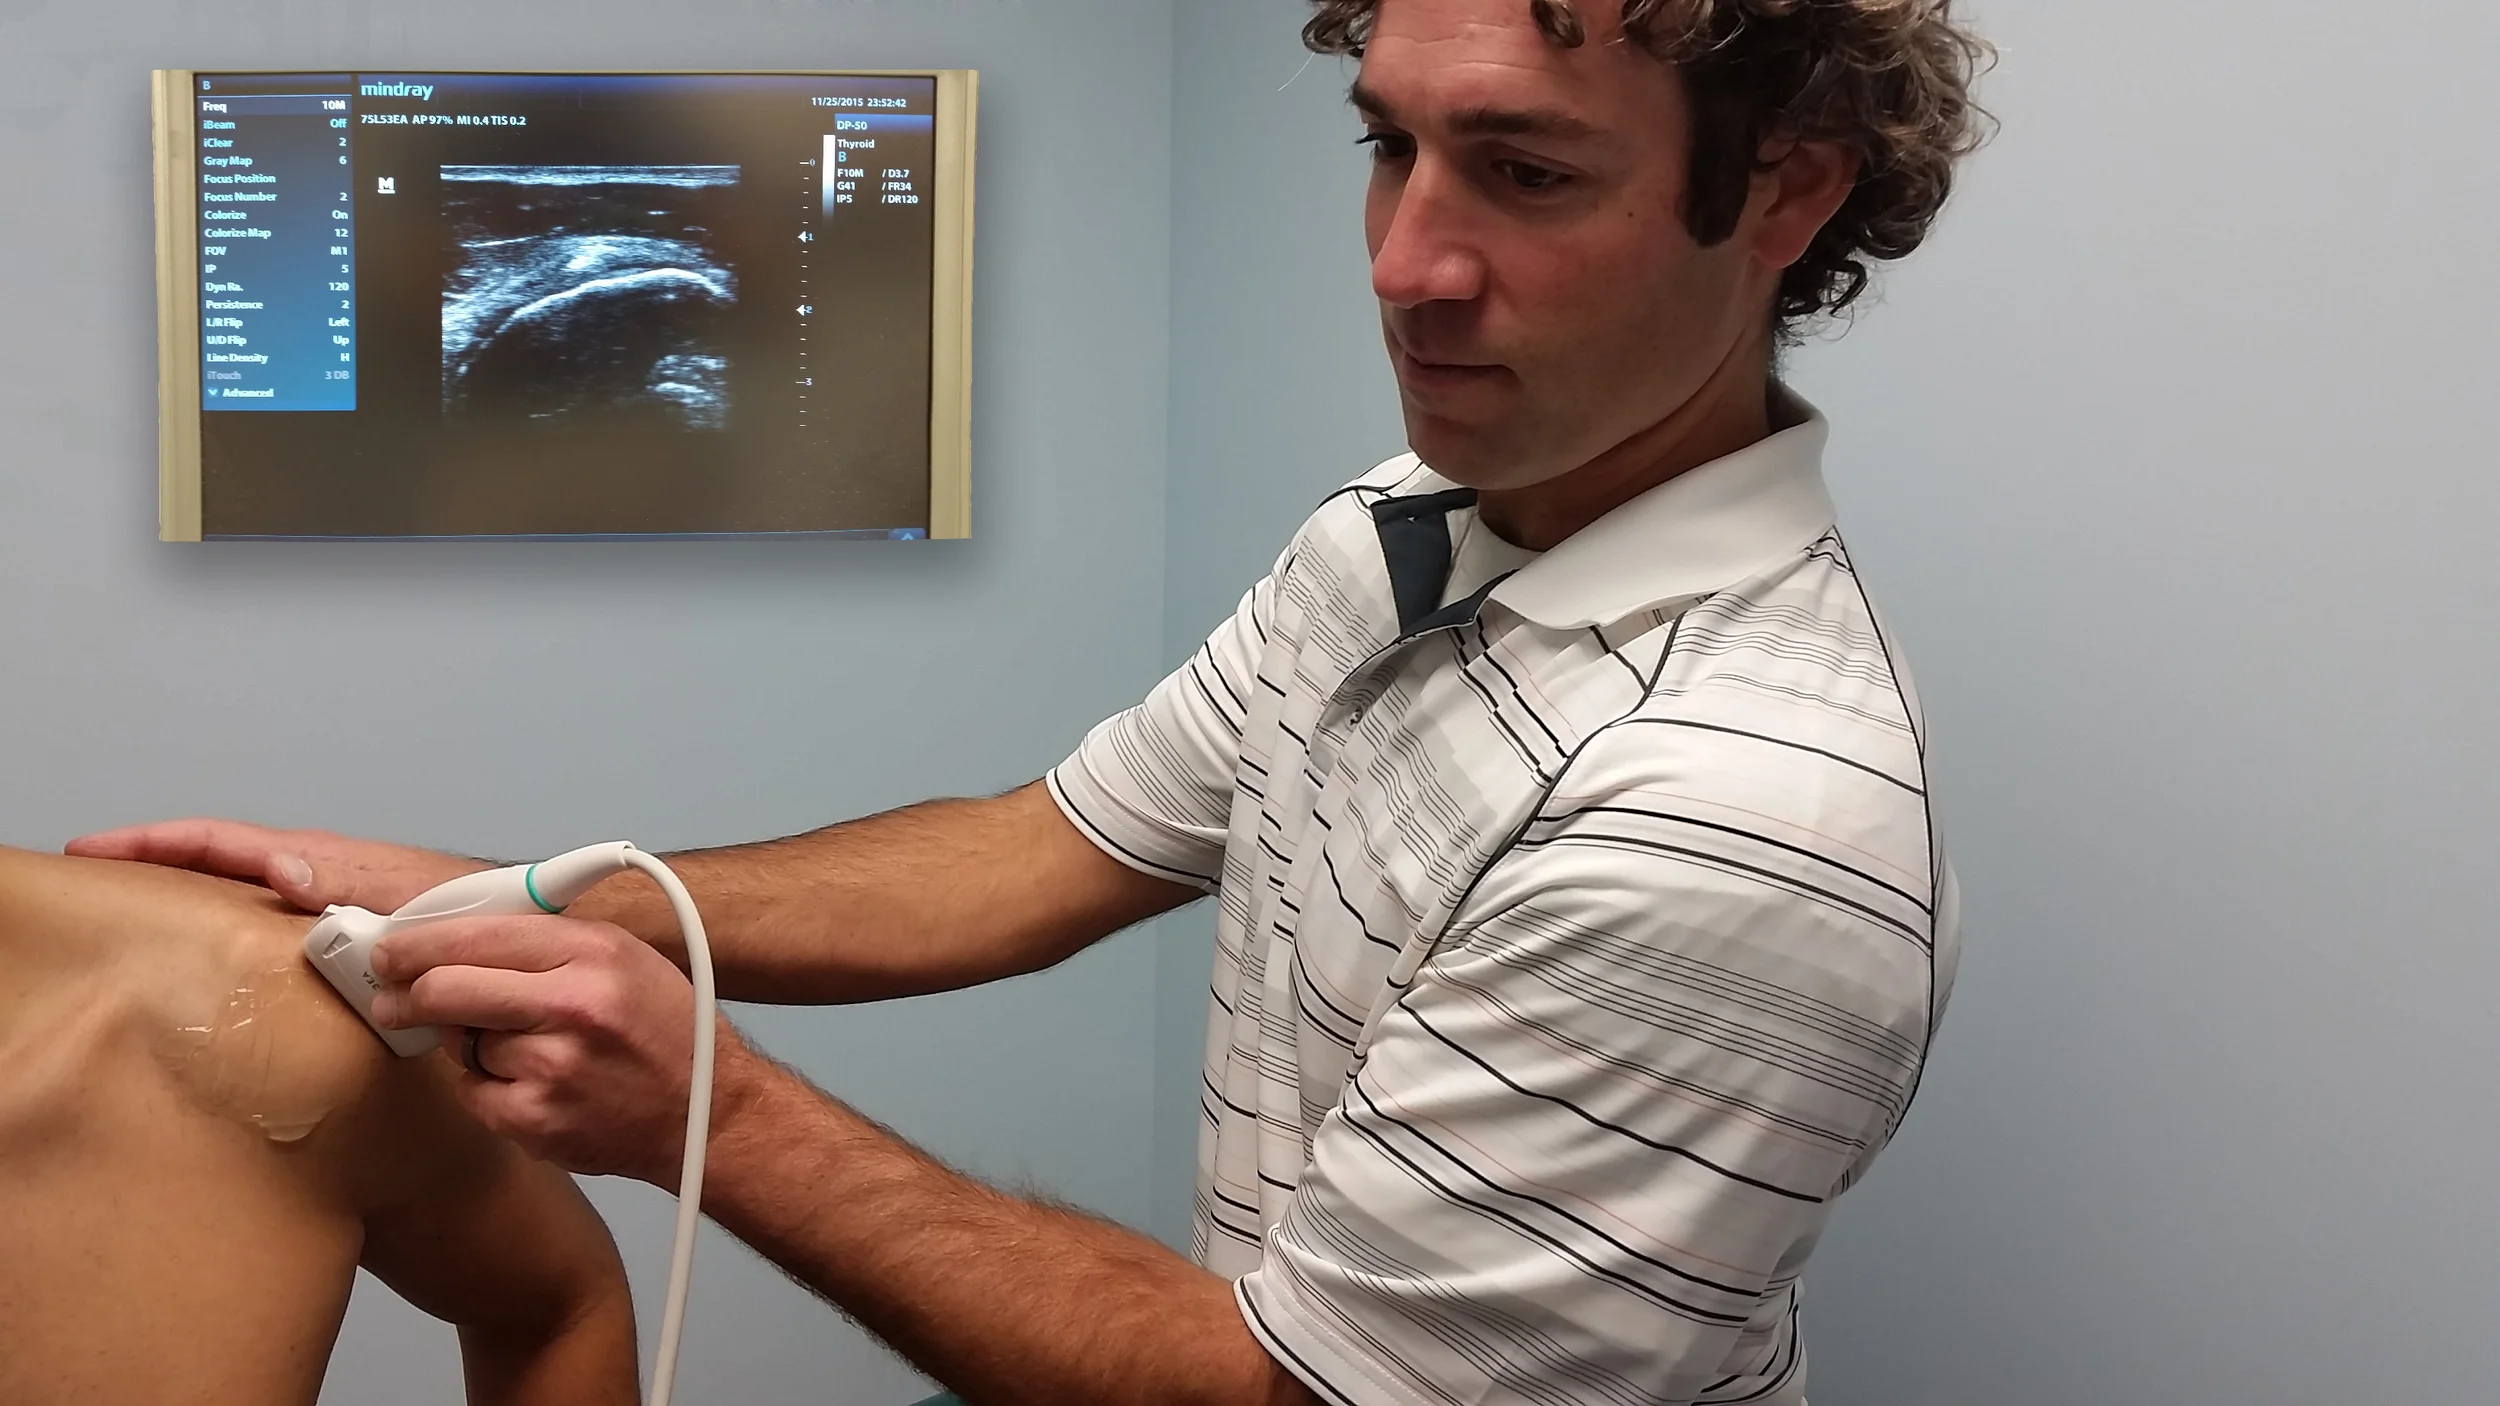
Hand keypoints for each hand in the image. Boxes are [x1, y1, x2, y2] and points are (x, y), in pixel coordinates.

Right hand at [65, 819, 485, 915]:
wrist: (520, 923)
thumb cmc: (470, 907)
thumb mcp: (405, 895)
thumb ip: (347, 883)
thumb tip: (280, 872)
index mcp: (319, 861)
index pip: (221, 844)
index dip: (155, 844)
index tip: (93, 850)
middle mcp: (315, 875)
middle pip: (218, 862)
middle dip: (156, 866)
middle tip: (92, 882)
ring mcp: (327, 900)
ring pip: (242, 890)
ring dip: (190, 893)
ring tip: (134, 911)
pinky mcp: (343, 928)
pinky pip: (271, 922)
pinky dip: (233, 922)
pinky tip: (214, 950)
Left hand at [369, 913, 722, 1184]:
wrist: (705, 1114)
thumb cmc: (663, 1029)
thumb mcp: (621, 958)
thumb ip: (545, 944)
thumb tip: (451, 941)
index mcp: (593, 953)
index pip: (475, 937)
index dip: (416, 944)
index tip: (388, 951)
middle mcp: (572, 1005)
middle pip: (445, 990)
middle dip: (406, 994)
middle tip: (394, 999)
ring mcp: (551, 1068)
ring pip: (459, 1044)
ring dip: (470, 1044)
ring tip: (524, 1049)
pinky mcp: (535, 1121)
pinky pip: (472, 1093)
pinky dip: (488, 1088)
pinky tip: (532, 1085)